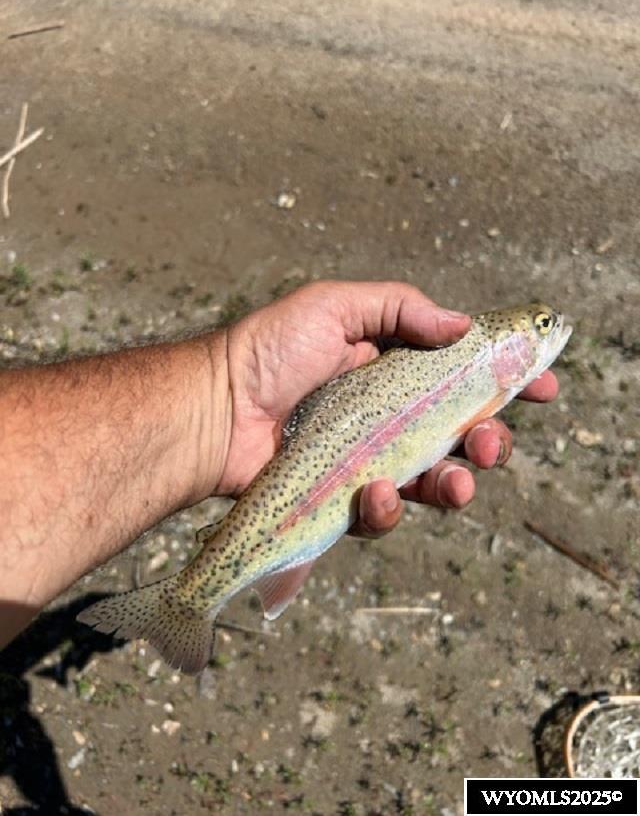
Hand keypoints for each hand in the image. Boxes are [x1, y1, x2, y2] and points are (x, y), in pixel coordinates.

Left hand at [217, 281, 557, 536]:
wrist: (213, 408)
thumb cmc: (268, 352)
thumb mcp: (334, 307)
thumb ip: (400, 308)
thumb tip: (463, 327)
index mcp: (392, 369)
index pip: (463, 377)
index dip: (505, 383)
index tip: (543, 388)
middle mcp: (388, 417)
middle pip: (460, 436)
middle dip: (490, 442)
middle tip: (491, 442)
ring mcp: (369, 461)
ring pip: (435, 483)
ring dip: (458, 485)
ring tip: (455, 482)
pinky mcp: (346, 500)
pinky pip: (387, 513)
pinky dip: (393, 508)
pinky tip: (379, 492)